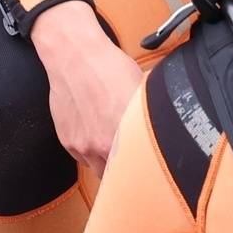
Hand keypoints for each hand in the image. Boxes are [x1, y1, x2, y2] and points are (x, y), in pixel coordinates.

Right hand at [29, 2, 146, 174]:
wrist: (75, 56)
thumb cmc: (109, 68)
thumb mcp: (141, 90)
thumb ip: (150, 116)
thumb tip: (165, 127)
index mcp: (126, 134)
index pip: (140, 170)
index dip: (147, 172)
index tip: (152, 170)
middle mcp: (102, 145)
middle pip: (119, 176)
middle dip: (127, 170)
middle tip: (134, 159)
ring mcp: (83, 145)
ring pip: (99, 168)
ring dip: (108, 162)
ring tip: (114, 144)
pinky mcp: (68, 141)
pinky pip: (83, 158)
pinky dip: (91, 151)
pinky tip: (97, 133)